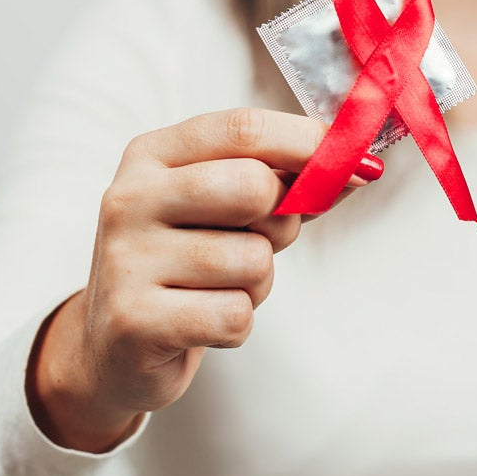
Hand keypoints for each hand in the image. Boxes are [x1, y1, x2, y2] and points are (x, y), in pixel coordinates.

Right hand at [26, 108, 382, 451]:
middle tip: (259, 242)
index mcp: (153, 155)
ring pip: (253, 260)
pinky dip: (237, 324)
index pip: (242, 129)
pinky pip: (235, 316)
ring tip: (219, 288)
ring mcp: (127, 258)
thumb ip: (287, 181)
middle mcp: (130, 197)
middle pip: (252, 186)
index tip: (358, 164)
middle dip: (282, 221)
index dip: (309, 144)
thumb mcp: (226, 208)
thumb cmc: (187, 263)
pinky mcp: (135, 320)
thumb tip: (362, 167)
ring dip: (257, 284)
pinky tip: (203, 321)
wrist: (115, 346)